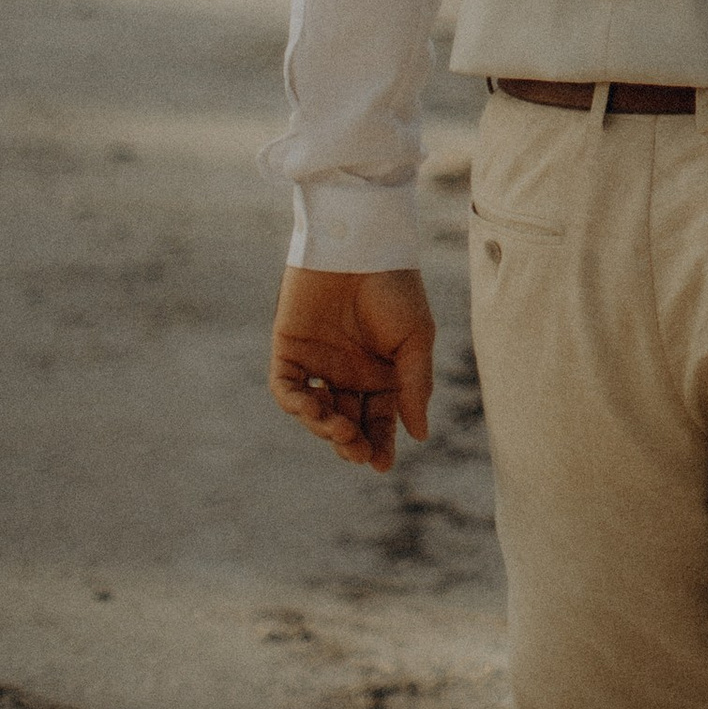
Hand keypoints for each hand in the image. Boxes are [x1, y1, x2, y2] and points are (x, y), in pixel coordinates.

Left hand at [269, 267, 435, 472]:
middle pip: (348, 423)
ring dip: (327, 429)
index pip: (379, 420)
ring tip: (342, 430)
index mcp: (382, 372)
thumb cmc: (395, 286)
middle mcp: (349, 372)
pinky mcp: (290, 350)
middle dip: (354, 443)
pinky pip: (287, 388)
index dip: (380, 444)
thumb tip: (420, 435)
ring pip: (317, 413)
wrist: (361, 244)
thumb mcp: (416, 338)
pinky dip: (298, 405)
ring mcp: (319, 363)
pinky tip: (316, 409)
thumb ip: (415, 386)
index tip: (382, 464)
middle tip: (360, 451)